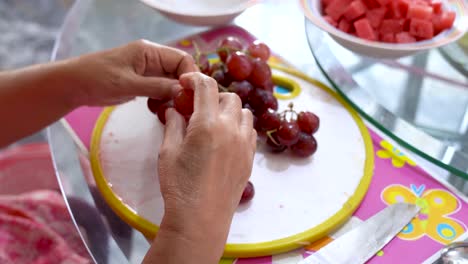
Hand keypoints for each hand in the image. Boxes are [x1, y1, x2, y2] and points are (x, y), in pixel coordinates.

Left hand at [63, 39, 197, 106]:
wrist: (73, 85)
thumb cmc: (97, 78)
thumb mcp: (128, 84)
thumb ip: (157, 87)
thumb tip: (182, 91)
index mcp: (150, 52)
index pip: (182, 59)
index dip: (189, 76)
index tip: (189, 96)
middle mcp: (152, 60)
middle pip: (179, 73)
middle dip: (181, 90)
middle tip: (181, 108)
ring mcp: (147, 73)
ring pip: (171, 84)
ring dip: (172, 98)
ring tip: (167, 111)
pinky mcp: (142, 84)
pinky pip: (161, 92)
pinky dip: (162, 102)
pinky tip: (157, 111)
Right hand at [154, 72, 256, 262]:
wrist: (201, 218)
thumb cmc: (179, 185)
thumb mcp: (168, 152)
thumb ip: (173, 125)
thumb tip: (174, 109)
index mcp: (207, 124)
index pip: (207, 86)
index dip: (195, 78)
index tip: (185, 83)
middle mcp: (231, 129)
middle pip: (229, 97)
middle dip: (212, 96)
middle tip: (196, 107)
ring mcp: (244, 144)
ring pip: (244, 113)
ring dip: (229, 110)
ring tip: (213, 122)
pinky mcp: (249, 158)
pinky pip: (249, 132)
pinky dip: (239, 126)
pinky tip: (225, 138)